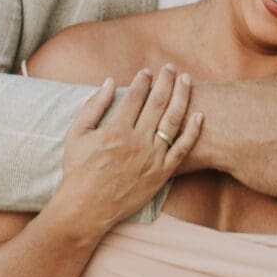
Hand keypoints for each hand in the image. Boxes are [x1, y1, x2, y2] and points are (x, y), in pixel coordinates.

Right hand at [56, 67, 202, 234]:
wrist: (86, 208)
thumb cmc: (78, 170)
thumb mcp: (76, 134)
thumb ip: (93, 105)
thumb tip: (109, 81)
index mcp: (116, 129)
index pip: (136, 96)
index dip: (143, 80)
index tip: (147, 71)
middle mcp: (137, 141)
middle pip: (158, 102)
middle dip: (166, 80)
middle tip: (170, 68)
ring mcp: (152, 158)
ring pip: (173, 120)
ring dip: (182, 96)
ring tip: (186, 81)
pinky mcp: (162, 174)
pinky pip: (183, 149)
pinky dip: (193, 131)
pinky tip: (199, 115)